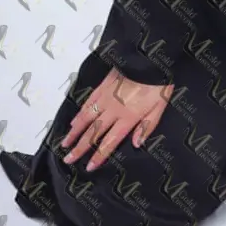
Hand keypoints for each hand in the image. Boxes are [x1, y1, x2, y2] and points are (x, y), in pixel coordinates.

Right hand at [59, 68, 173, 172]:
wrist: (149, 58)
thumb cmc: (158, 83)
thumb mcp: (160, 106)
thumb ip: (148, 126)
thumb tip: (137, 144)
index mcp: (128, 118)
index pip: (109, 142)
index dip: (98, 156)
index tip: (88, 167)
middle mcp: (113, 110)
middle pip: (93, 133)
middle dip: (80, 148)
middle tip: (68, 159)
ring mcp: (106, 97)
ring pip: (86, 118)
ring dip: (74, 132)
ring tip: (64, 143)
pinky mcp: (103, 86)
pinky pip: (88, 102)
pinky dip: (79, 113)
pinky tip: (74, 121)